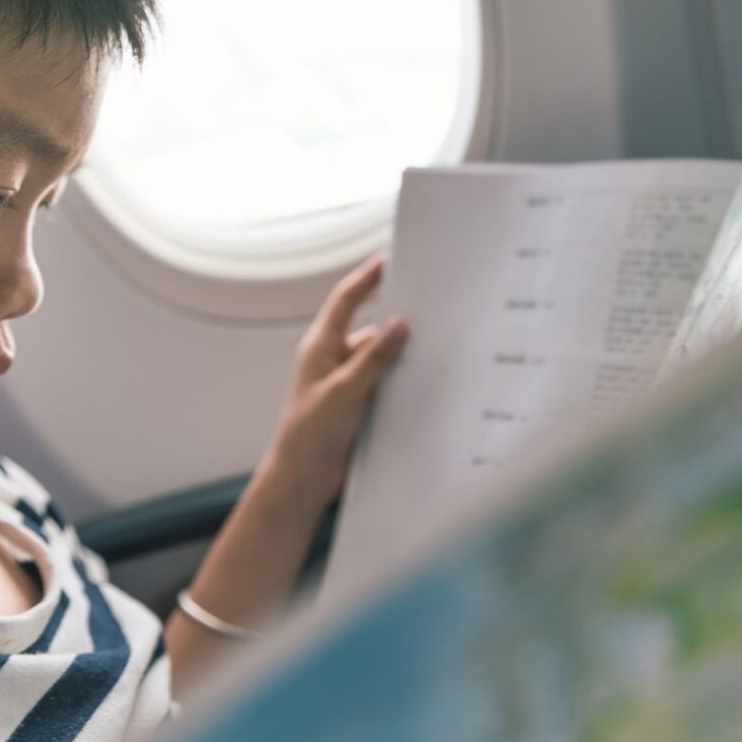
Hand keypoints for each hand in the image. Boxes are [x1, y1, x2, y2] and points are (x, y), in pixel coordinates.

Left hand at [266, 253, 408, 505]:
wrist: (303, 482)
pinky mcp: (364, 405)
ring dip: (405, 356)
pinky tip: (429, 380)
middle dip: (398, 321)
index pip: (346, 300)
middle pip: (373, 329)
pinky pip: (390, 384)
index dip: (367, 278)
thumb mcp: (344, 391)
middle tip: (430, 307)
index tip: (389, 260)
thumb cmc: (309, 435)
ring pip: (386, 359)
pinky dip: (406, 380)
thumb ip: (374, 358)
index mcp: (322, 347)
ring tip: (437, 346)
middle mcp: (337, 360)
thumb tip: (400, 324)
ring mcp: (352, 383)